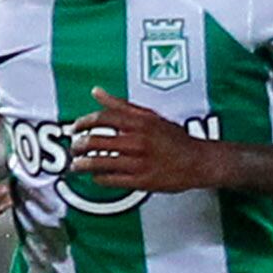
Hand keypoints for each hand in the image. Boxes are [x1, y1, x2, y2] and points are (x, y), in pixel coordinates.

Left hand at [68, 95, 223, 194]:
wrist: (199, 161)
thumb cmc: (175, 138)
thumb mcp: (150, 116)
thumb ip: (121, 105)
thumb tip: (97, 92)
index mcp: (139, 122)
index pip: (103, 118)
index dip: (84, 122)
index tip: (74, 128)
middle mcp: (137, 141)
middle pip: (97, 141)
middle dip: (79, 146)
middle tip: (74, 149)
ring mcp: (139, 162)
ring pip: (101, 163)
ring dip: (83, 165)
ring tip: (76, 166)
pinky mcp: (142, 180)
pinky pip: (112, 180)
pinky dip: (99, 178)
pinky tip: (95, 177)